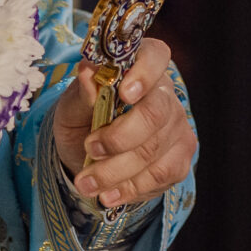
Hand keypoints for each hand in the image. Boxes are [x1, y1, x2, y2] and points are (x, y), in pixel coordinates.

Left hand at [52, 38, 195, 211]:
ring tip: (86, 182)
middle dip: (119, 138)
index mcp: (140, 67)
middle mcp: (165, 95)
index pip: (156, 56)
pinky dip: (129, 189)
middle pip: (155, 114)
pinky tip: (108, 194)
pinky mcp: (179, 160)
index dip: (144, 73)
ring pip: (153, 152)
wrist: (87, 156)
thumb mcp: (72, 105)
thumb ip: (81, 92)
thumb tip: (87, 73)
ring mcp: (177, 129)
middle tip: (89, 148)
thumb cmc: (83, 119)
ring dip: (115, 172)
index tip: (123, 94)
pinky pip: (159, 177)